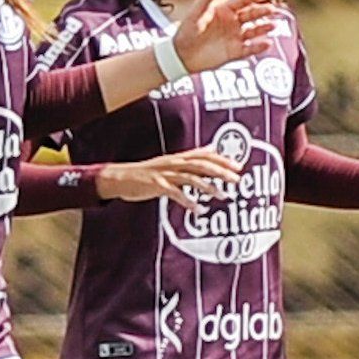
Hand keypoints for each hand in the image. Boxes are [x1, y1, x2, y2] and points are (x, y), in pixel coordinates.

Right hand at [95, 146, 242, 210]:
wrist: (120, 178)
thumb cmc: (147, 173)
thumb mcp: (170, 162)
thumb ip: (191, 158)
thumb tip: (210, 149)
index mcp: (178, 158)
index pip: (204, 155)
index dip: (222, 160)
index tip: (238, 166)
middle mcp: (173, 163)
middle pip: (201, 164)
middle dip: (220, 171)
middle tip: (237, 180)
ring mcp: (165, 174)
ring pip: (190, 178)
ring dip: (207, 186)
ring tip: (221, 195)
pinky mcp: (156, 185)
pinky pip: (175, 194)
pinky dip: (188, 201)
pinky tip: (198, 209)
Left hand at [172, 0, 276, 74]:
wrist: (181, 54)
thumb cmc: (187, 31)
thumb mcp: (195, 14)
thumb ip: (205, 0)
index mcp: (224, 9)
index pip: (242, 0)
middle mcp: (232, 22)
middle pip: (251, 14)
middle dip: (262, 11)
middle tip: (272, 9)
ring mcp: (234, 37)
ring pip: (253, 30)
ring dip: (264, 27)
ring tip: (273, 25)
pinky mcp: (234, 52)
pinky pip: (249, 49)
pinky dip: (258, 46)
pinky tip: (267, 43)